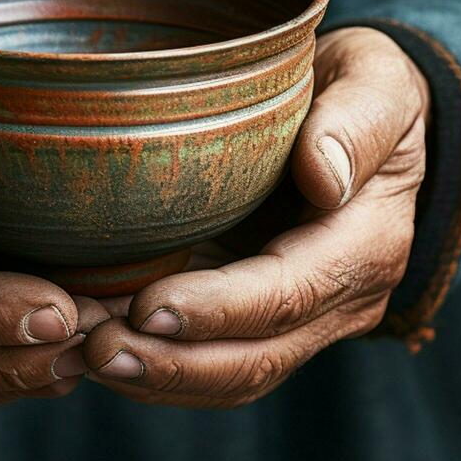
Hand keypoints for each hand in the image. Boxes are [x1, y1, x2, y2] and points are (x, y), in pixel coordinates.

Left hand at [82, 27, 429, 408]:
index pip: (287, 294)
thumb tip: (326, 177)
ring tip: (84, 356)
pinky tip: (97, 345)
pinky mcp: (259, 310)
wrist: (363, 118)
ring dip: (157, 377)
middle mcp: (336, 297)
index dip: (217, 310)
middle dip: (174, 364)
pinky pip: (213, 356)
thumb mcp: (376, 83)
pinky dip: (158, 362)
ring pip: (230, 372)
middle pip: (256, 356)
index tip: (147, 308)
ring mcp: (300, 314)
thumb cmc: (365, 88)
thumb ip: (358, 123)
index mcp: (364, 243)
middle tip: (96, 350)